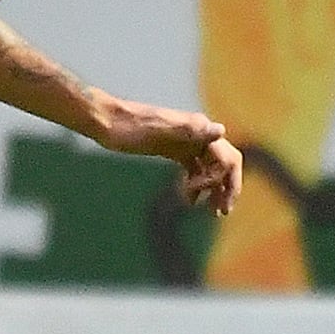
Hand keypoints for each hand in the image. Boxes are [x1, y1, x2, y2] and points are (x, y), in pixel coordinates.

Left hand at [93, 96, 241, 215]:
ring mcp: (184, 142)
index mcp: (198, 128)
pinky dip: (194, 184)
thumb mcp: (159, 129)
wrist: (106, 121)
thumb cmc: (130, 125)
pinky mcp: (171, 149)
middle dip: (225, 188)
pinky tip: (188, 200)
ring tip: (209, 210)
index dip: (229, 181)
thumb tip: (221, 130)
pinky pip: (192, 168)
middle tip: (221, 212)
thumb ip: (190, 129)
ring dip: (212, 188)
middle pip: (222, 164)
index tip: (213, 200)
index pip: (228, 158)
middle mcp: (196, 134)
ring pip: (208, 168)